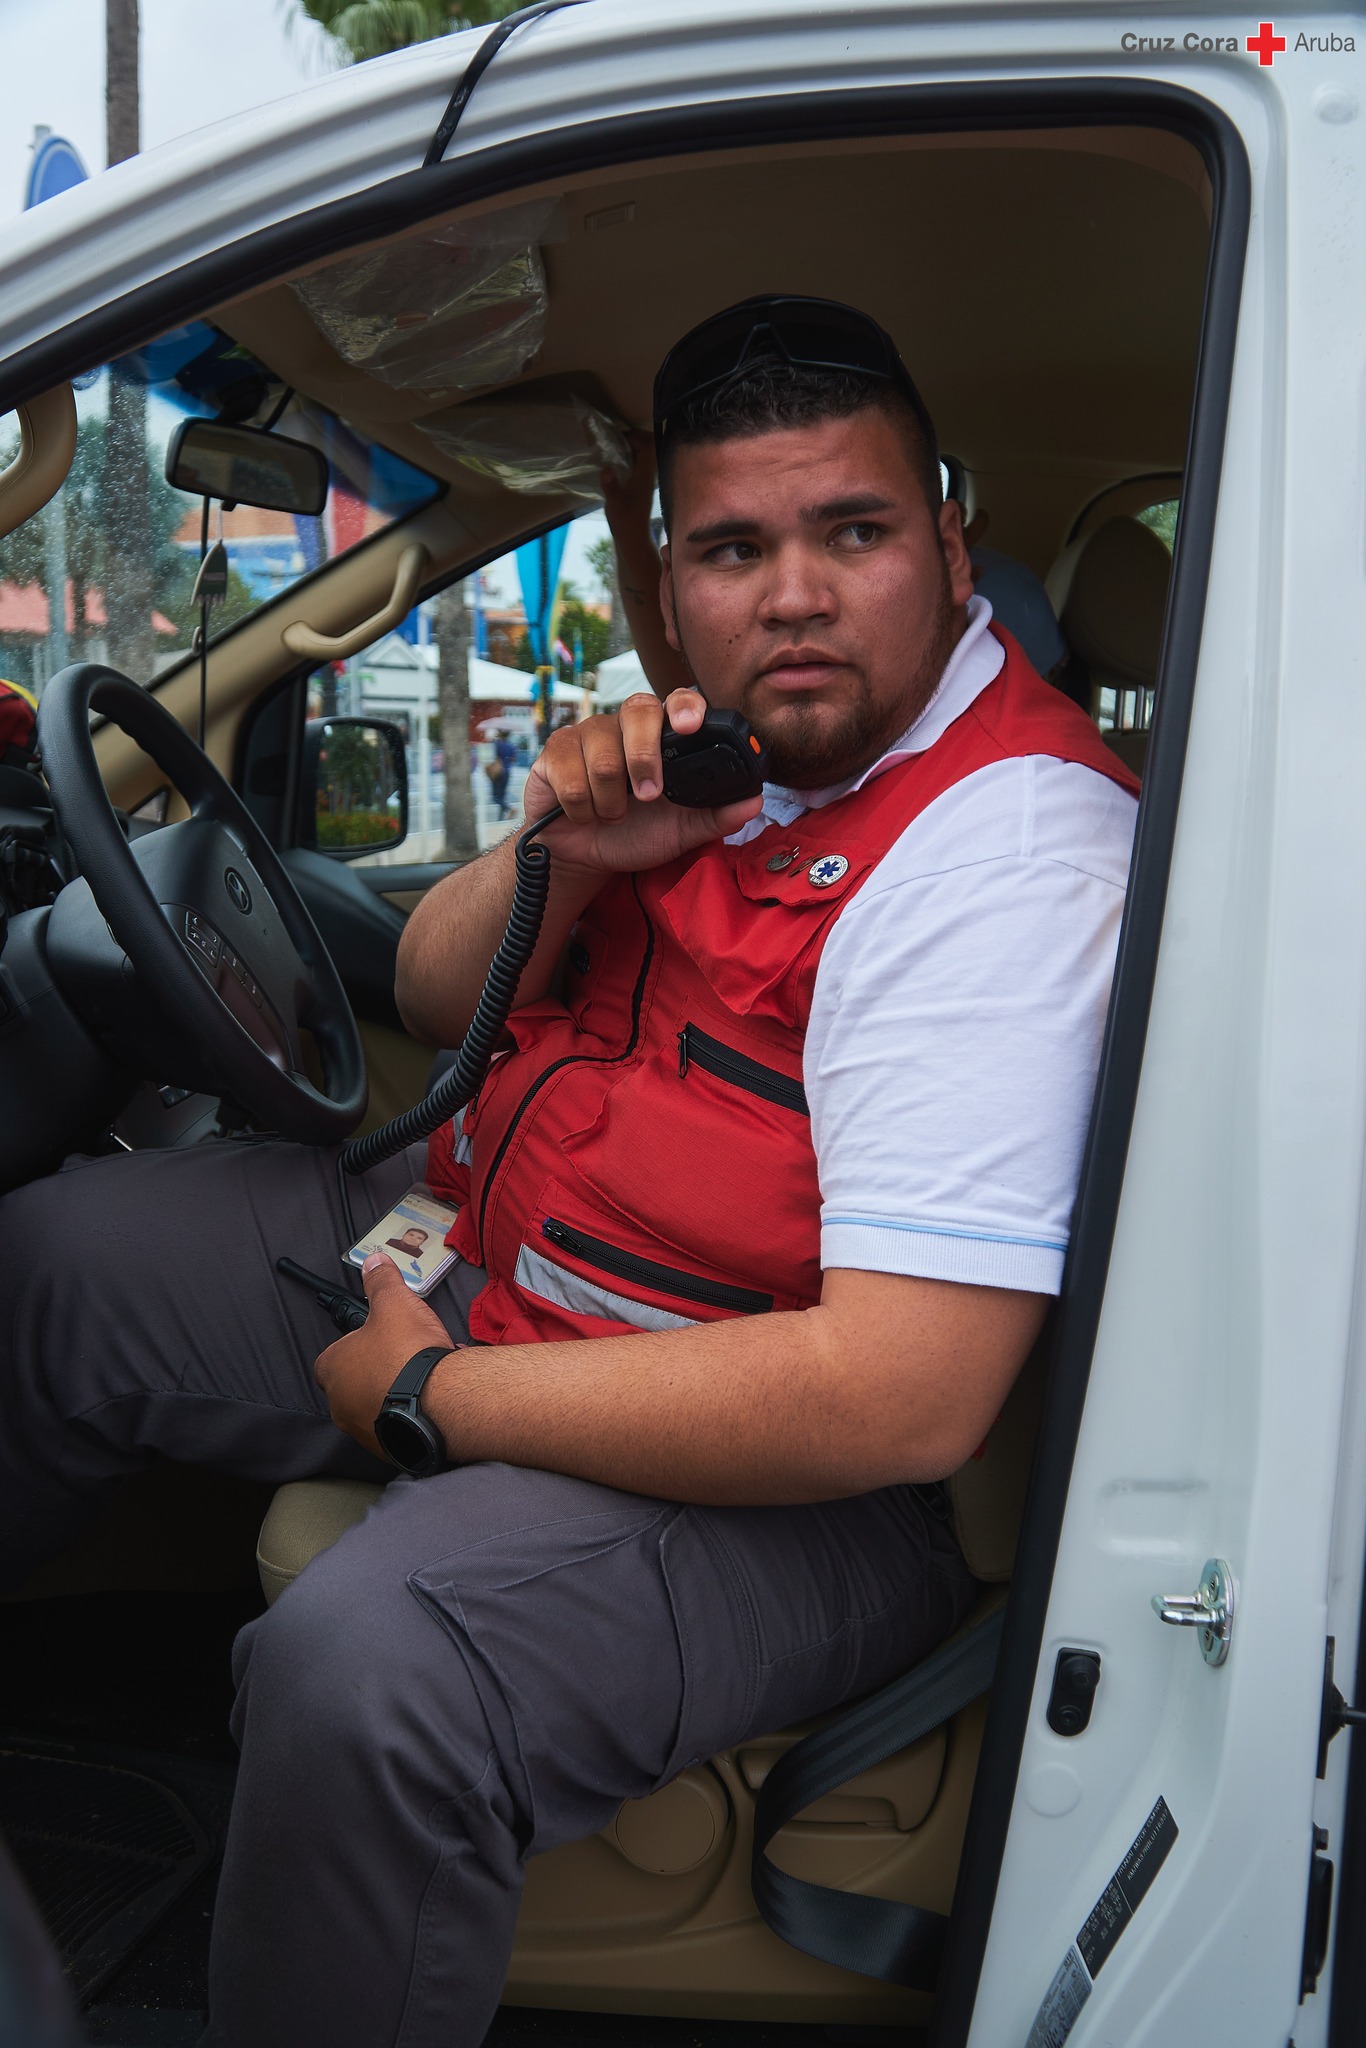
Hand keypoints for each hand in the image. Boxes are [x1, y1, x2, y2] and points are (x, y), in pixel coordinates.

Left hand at [315, 1253, 455, 1460]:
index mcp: (332, 1369)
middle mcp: (340, 1405)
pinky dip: (412, 1413)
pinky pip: (399, 1425)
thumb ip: (381, 1282)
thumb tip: (373, 1260)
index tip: (379, 1337)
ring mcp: (364, 1431)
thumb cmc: (407, 1352)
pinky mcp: (391, 1448)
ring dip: (396, 1392)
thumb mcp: (395, 1304)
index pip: (333, 1354)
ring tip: (425, 1376)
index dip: (356, 1343)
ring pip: (378, 1405)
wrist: (441, 1402)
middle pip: (355, 1382)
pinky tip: (435, 1397)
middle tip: (406, 1355)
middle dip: (378, 1369)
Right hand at [521, 686, 761, 875]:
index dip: (684, 706)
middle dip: (643, 760)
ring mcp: (587, 734)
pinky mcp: (554, 753)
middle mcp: (624, 726)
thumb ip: (717, 816)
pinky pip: (570, 776)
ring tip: (613, 815)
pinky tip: (585, 814)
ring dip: (611, 801)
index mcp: (660, 737)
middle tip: (647, 797)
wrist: (586, 857)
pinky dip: (582, 808)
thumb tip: (754, 801)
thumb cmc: (636, 834)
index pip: (676, 700)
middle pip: (637, 710)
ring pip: (603, 756)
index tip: (689, 727)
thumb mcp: (682, 831)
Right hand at [600, 428, 656, 537]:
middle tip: (619, 438)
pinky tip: (618, 459)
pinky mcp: (641, 483)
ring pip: (646, 454)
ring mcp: (646, 479)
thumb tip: (606, 468)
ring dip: (634, 445)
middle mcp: (648, 475)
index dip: (635, 437)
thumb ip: (611, 486)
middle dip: (637, 437)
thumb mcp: (613, 505)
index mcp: (644, 477)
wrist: (633, 538)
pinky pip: (641, 462)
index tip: (618, 438)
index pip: (647, 447)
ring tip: (617, 445)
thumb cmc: (624, 523)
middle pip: (650, 446)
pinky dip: (632, 455)